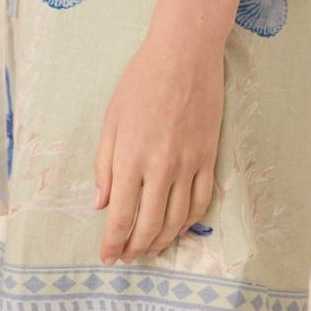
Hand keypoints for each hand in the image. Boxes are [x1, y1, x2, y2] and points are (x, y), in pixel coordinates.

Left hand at [93, 29, 224, 264]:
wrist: (185, 53)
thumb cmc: (141, 80)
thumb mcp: (112, 118)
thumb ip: (105, 164)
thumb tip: (101, 203)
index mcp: (131, 157)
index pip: (121, 216)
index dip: (113, 243)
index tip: (107, 256)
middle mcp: (161, 167)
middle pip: (149, 226)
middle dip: (135, 249)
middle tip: (126, 256)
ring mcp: (189, 164)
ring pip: (177, 220)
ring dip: (161, 241)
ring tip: (149, 248)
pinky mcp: (209, 158)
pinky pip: (201, 202)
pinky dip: (189, 223)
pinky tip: (178, 228)